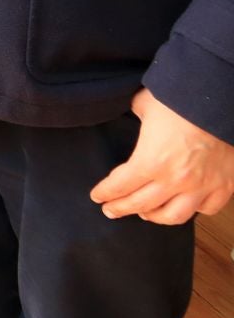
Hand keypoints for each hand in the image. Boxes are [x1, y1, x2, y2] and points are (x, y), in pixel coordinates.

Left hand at [91, 88, 233, 224]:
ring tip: (144, 214)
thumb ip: (136, 114)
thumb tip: (134, 113)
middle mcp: (175, 180)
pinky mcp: (224, 186)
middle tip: (110, 210)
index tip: (97, 196)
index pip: (120, 185)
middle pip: (141, 204)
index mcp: (151, 161)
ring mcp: (202, 186)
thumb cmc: (181, 100)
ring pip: (174, 215)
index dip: (105, 192)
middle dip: (121, 208)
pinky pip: (206, 209)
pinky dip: (193, 210)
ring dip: (155, 217)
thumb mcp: (145, 104)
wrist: (221, 101)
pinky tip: (184, 206)